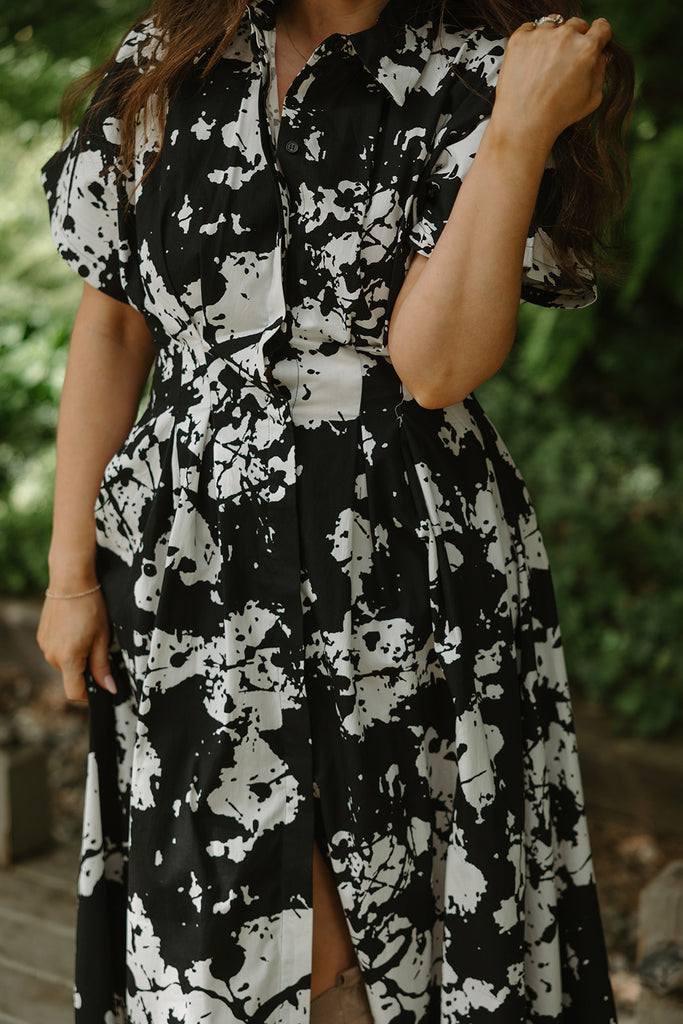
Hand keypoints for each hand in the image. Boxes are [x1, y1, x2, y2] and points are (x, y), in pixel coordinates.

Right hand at [36, 587, 116, 702]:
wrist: (71, 581)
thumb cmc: (92, 608)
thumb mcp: (102, 638)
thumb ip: (102, 666)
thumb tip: (108, 688)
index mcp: (68, 659)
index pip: (74, 692)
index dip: (88, 694)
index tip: (101, 686)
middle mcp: (51, 656)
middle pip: (71, 676)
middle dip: (86, 669)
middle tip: (99, 648)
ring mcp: (44, 646)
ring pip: (63, 663)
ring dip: (76, 657)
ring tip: (87, 634)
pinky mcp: (42, 636)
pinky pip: (56, 651)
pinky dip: (67, 646)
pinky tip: (76, 628)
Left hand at [491, 16, 612, 152]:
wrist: (523, 124)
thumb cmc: (558, 116)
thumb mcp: (591, 99)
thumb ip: (601, 71)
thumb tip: (602, 54)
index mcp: (587, 49)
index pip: (601, 26)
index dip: (597, 35)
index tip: (592, 40)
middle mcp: (566, 37)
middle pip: (576, 24)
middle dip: (574, 38)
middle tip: (564, 60)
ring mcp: (541, 36)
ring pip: (553, 25)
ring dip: (552, 39)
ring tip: (544, 64)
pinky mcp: (520, 39)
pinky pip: (530, 29)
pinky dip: (531, 40)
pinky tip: (530, 60)